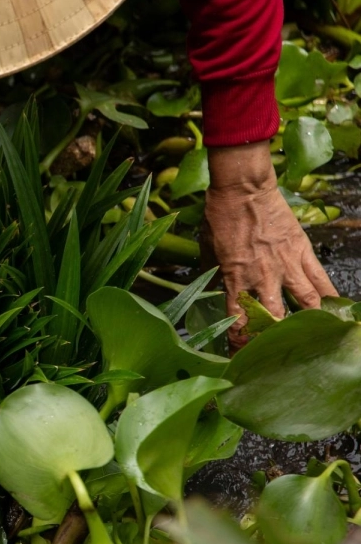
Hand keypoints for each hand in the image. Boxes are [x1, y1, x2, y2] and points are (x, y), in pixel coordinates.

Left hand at [202, 141, 336, 349]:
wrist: (243, 189)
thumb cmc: (220, 217)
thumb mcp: (207, 251)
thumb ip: (214, 275)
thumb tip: (215, 292)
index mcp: (233, 277)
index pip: (238, 319)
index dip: (240, 341)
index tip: (240, 354)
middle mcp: (261, 276)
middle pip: (274, 317)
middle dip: (276, 338)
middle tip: (279, 352)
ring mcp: (285, 265)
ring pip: (305, 303)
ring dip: (308, 322)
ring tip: (313, 338)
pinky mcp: (302, 252)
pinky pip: (321, 280)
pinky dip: (329, 298)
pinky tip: (335, 311)